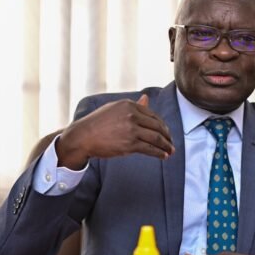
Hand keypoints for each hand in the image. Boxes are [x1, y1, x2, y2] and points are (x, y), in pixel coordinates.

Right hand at [56, 94, 174, 168]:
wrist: (83, 137)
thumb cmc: (98, 123)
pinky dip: (159, 153)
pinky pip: (150, 149)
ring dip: (166, 146)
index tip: (166, 132)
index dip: (162, 125)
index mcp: (129, 105)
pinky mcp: (130, 144)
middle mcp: (132, 116)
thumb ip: (133, 106)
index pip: (153, 115)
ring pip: (156, 138)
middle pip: (157, 126)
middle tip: (171, 143)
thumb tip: (146, 98)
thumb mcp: (115, 109)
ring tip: (170, 151)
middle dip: (167, 136)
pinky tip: (163, 156)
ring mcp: (131, 130)